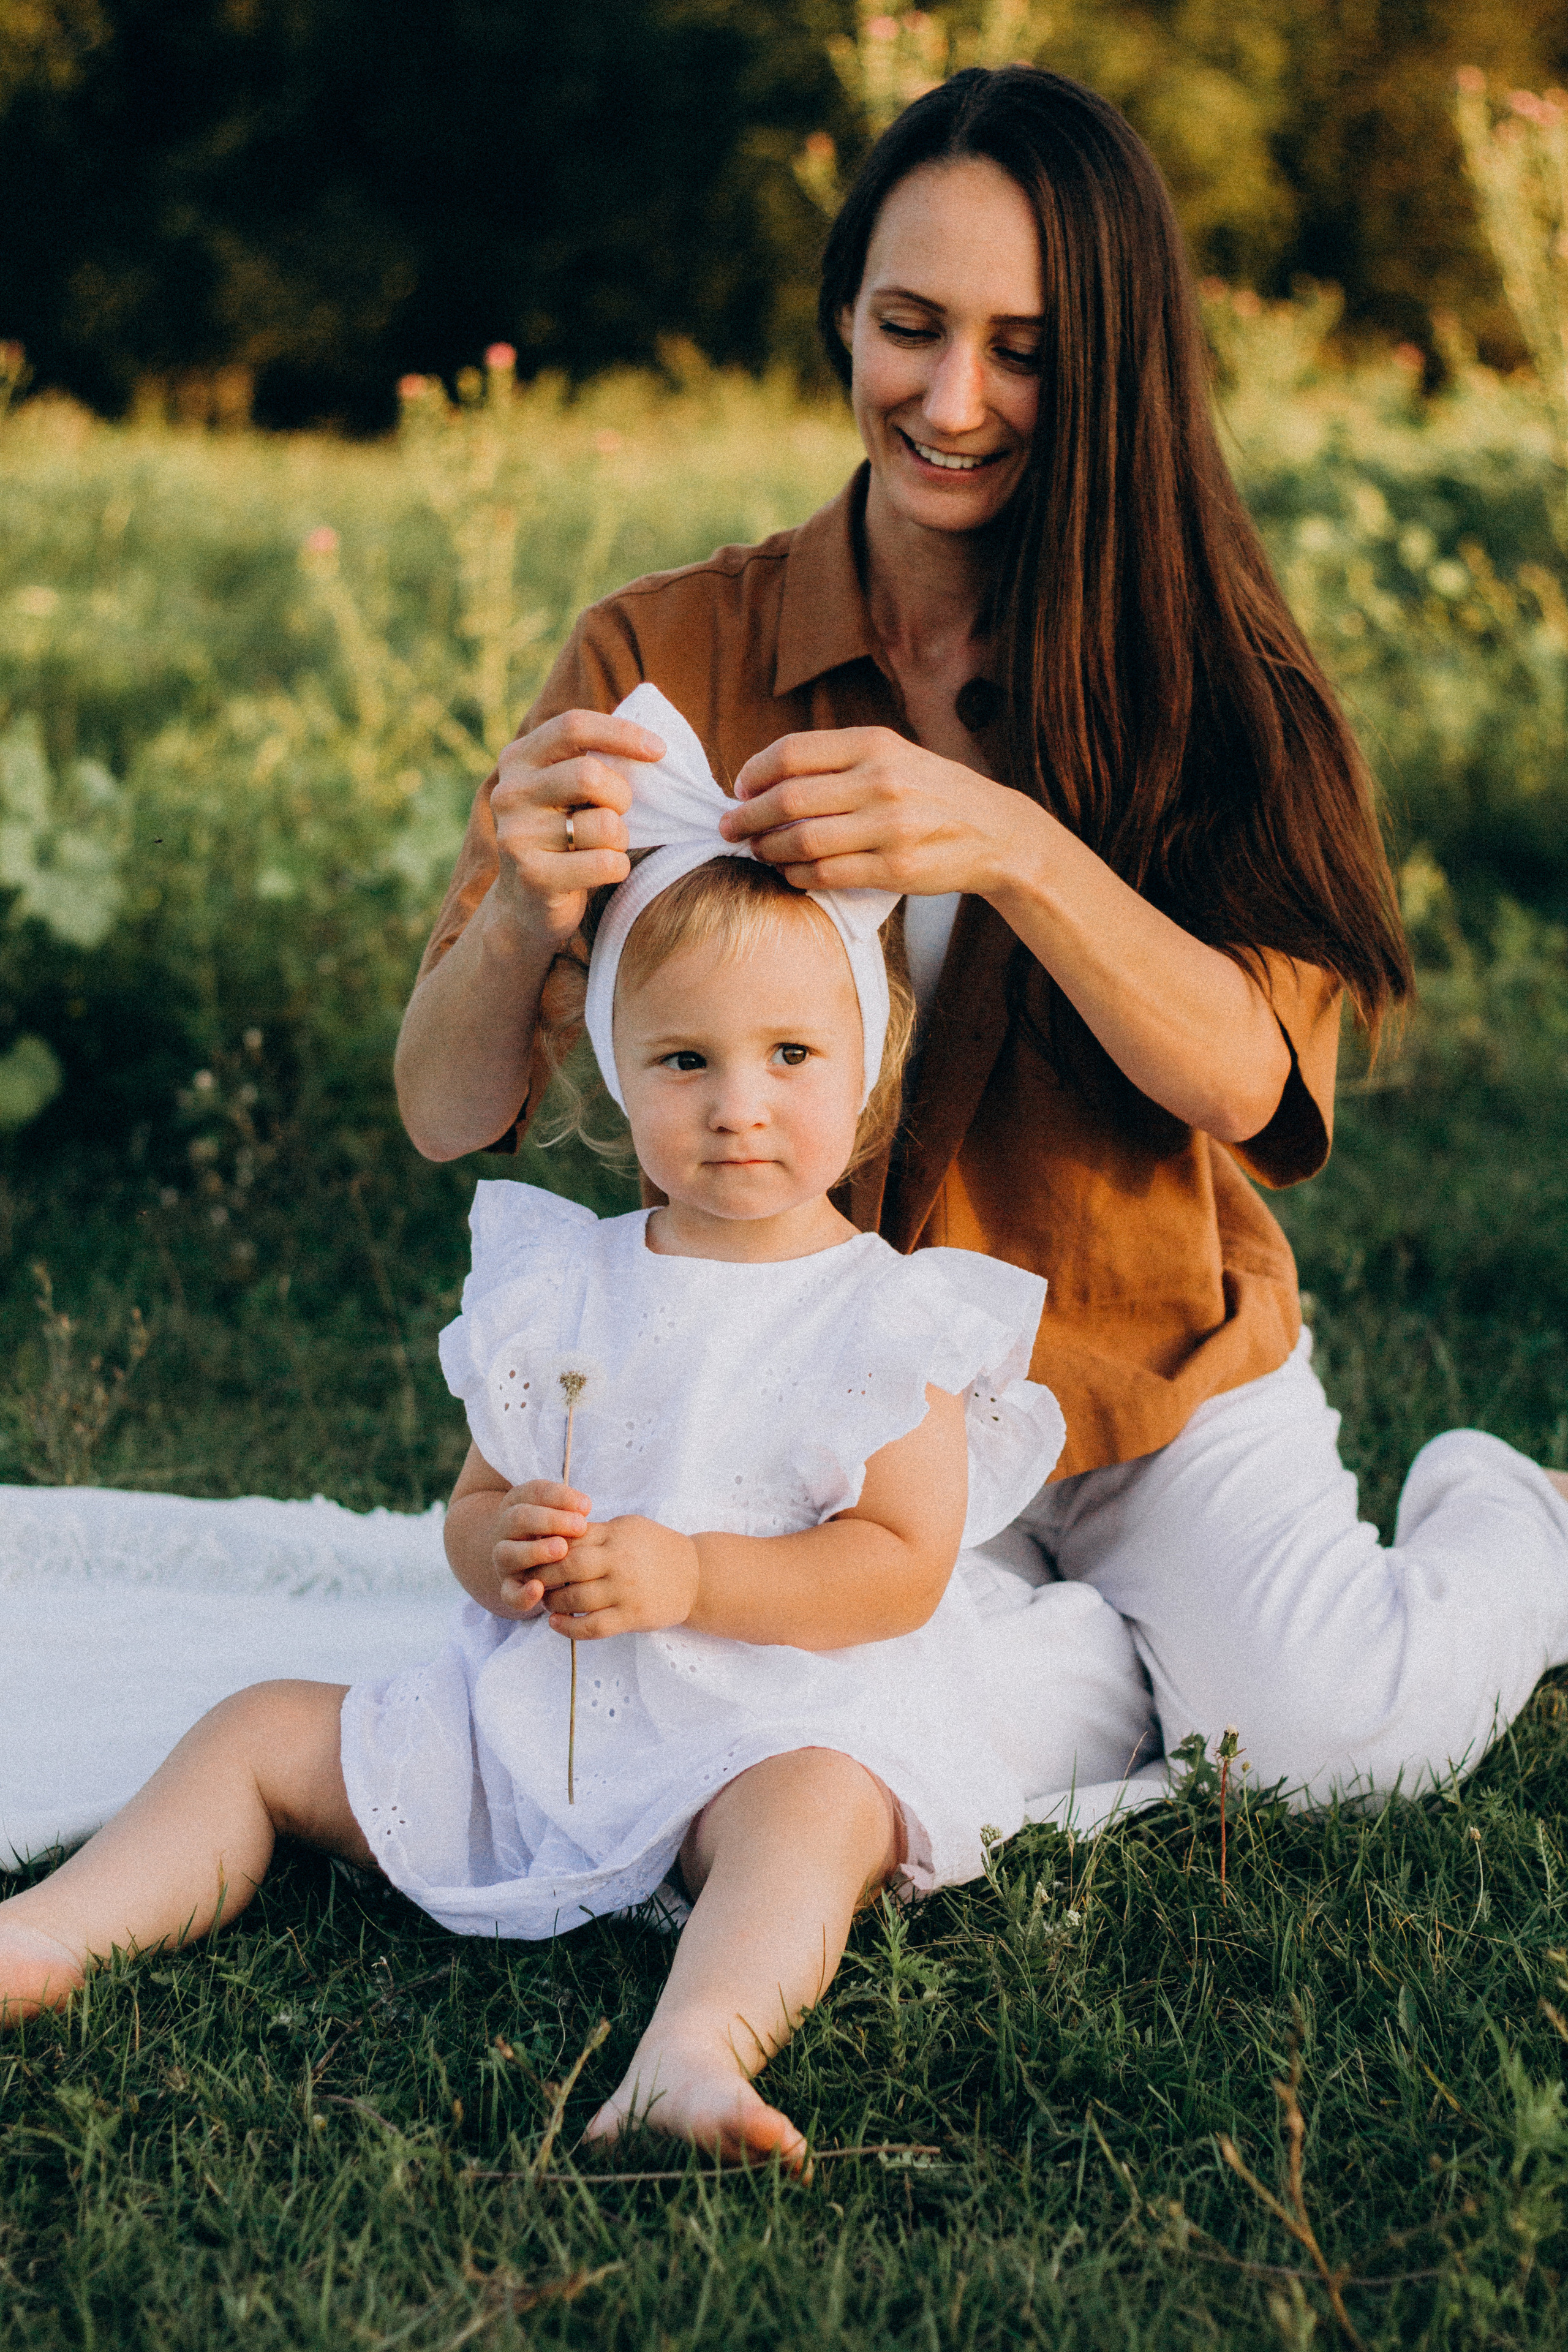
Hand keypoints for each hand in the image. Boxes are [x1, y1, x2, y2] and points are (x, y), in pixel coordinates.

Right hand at [487, 707, 664, 948]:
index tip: (660, 749)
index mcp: (518, 759)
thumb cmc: (564, 837)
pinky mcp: (533, 876)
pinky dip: (618, 868)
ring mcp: (516, 836)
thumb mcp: (568, 791)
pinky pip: (605, 863)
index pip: (573, 726)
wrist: (526, 906)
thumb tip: (656, 743)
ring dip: (620, 839)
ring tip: (602, 848)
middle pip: (590, 775)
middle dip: (621, 796)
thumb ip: (593, 760)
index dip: (621, 733)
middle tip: (618, 814)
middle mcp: (509, 793)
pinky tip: (600, 873)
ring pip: (604, 824)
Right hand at [489, 1478, 591, 1615]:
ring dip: (535, 1551)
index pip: (535, 1492)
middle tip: (580, 1525)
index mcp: (519, 1503)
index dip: (560, 1497)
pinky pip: (508, 1593)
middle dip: (550, 1521)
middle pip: (519, 1519)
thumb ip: (568, 1507)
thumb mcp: (558, 1511)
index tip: (587, 1507)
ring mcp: (504, 1559)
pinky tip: (539, 1589)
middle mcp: (506, 1530)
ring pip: (508, 1553)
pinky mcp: (508, 1587)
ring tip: (562, 1550)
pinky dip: (521, 1593)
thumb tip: (584, 1507)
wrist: (522, 1555)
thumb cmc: (553, 1529)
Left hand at [530, 1516, 700, 1638]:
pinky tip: (556, 1623)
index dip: (546, 1547)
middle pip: (567, 1566)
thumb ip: (596, 1531)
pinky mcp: (632, 1616)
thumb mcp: (628, 1528)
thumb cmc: (656, 1548)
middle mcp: (620, 1561)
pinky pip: (592, 1626)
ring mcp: (626, 1590)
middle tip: (533, 1580)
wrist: (696, 1576)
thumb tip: (554, 1535)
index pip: (570, 1537)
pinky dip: (569, 1628)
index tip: (533, 1554)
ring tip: (546, 1601)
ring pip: (576, 1598)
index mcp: (616, 1534)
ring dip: (553, 1602)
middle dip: (543, 1574)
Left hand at [720, 725, 1038, 901]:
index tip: (740, 789)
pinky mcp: (895, 869)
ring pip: (801, 842)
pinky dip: (797, 876)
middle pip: (787, 800)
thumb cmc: (931, 792)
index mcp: (874, 744)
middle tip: (730, 827)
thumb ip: (838, 760)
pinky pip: (826, 875)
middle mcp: (881, 781)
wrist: (996, 831)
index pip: (791, 753)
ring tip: (757, 851)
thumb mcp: (893, 756)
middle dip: (746, 817)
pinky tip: (790, 873)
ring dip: (767, 850)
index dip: (754, 773)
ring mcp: (889, 827)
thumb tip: (766, 778)